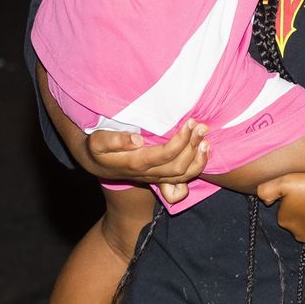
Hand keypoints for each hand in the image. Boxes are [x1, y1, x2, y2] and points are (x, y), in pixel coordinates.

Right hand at [37, 67, 208, 197]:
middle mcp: (149, 173)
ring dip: (199, 159)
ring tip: (206, 139)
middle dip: (193, 146)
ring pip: (184, 176)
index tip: (190, 123)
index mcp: (136, 163)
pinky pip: (183, 180)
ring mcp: (156, 177)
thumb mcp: (97, 142)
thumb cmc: (98, 148)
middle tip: (201, 127)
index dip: (181, 140)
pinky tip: (203, 152)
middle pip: (179, 166)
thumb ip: (114, 140)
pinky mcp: (161, 177)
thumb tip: (138, 139)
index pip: (165, 155)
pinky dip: (197, 167)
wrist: (97, 164)